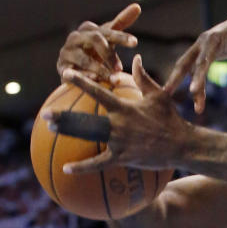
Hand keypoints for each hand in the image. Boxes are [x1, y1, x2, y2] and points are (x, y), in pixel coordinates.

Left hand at [48, 55, 192, 173]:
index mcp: (124, 107)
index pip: (98, 92)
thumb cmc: (171, 119)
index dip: (81, 82)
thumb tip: (136, 59)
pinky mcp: (123, 157)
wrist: (182, 145)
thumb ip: (144, 78)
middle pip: (86, 119)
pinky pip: (98, 163)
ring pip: (89, 138)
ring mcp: (119, 141)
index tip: (65, 74)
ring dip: (68, 134)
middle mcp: (118, 123)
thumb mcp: (159, 96)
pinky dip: (82, 167)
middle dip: (64, 116)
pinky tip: (66, 169)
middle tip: (44, 115)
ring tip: (50, 131)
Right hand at [57, 4, 139, 81]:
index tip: (135, 42)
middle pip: (95, 40)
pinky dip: (84, 77)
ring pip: (84, 59)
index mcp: (88, 29)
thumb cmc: (95, 49)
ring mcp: (67, 52)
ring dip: (100, 69)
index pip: (107, 30)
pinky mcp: (62, 67)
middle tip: (121, 69)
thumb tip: (137, 6)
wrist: (74, 66)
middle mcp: (76, 37)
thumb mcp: (108, 36)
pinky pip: (73, 72)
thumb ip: (121, 22)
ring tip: (113, 80)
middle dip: (109, 55)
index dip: (121, 36)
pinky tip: (94, 81)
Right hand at [164, 11, 226, 113]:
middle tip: (166, 94)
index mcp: (213, 38)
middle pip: (186, 62)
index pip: (203, 59)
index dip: (198, 75)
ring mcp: (202, 50)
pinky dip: (198, 88)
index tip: (192, 91)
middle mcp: (203, 43)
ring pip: (190, 71)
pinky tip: (200, 103)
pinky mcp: (204, 56)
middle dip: (176, 78)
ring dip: (192, 89)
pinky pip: (196, 73)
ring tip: (198, 110)